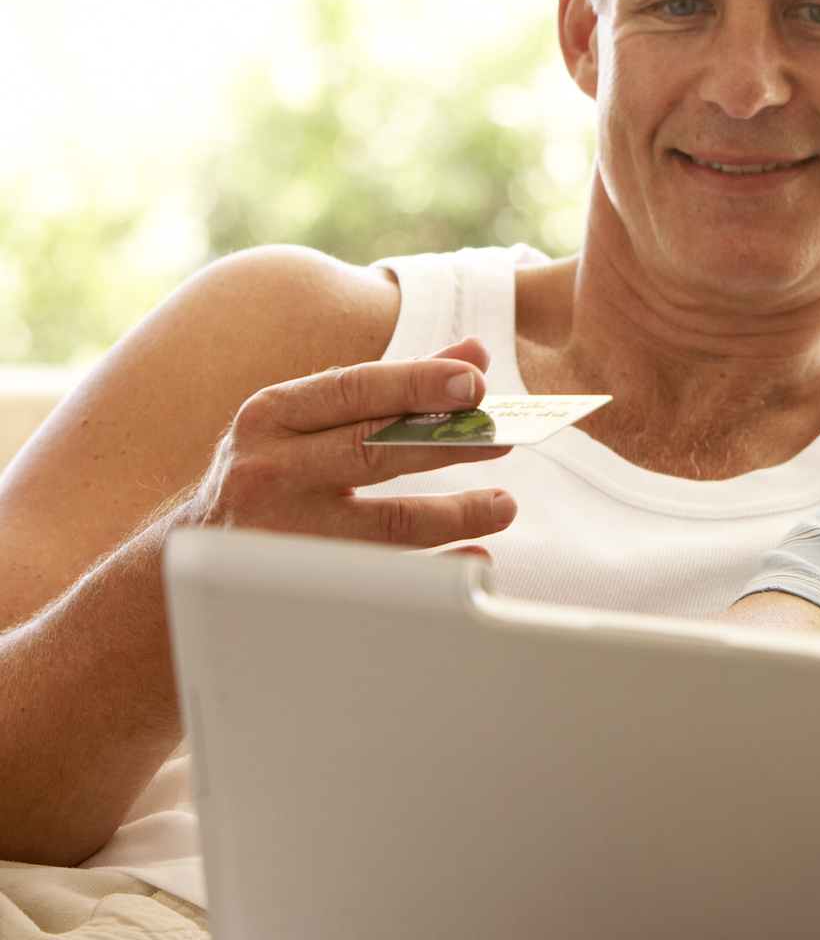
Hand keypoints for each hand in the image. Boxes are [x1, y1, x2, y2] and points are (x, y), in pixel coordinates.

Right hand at [186, 337, 517, 549]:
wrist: (195, 551)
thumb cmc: (270, 469)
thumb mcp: (310, 418)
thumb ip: (392, 385)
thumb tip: (472, 354)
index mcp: (272, 414)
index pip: (354, 390)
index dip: (417, 383)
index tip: (474, 382)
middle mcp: (269, 470)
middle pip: (374, 452)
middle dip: (448, 443)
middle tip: (503, 439)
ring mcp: (281, 532)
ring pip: (385, 524)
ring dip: (455, 515)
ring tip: (502, 505)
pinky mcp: (298, 586)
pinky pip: (386, 577)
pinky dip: (438, 567)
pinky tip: (475, 556)